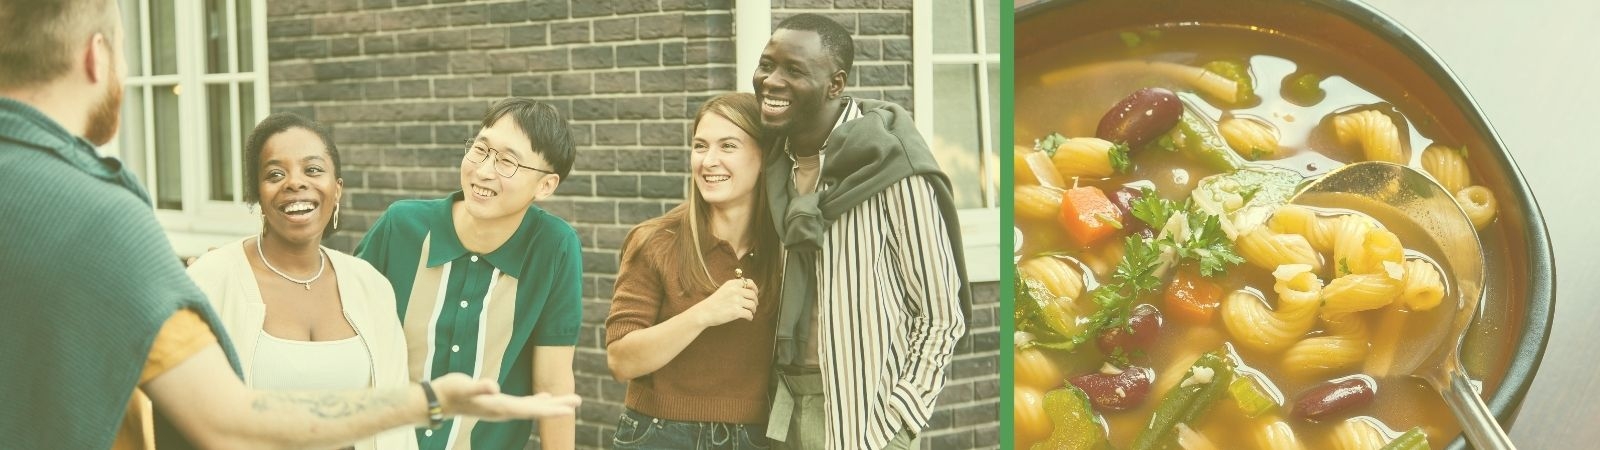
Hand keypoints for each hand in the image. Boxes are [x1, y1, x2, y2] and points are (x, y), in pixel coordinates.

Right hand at [430, 373, 580, 420]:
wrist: (435, 402)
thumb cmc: (449, 392)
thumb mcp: (463, 387)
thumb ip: (477, 388)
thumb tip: (492, 387)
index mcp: (500, 407)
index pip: (530, 409)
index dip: (550, 409)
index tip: (568, 409)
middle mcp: (503, 410)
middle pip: (535, 409)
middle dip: (557, 406)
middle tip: (578, 401)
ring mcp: (501, 408)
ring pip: (531, 407)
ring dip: (550, 404)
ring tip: (569, 402)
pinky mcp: (497, 403)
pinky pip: (522, 403)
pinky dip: (536, 399)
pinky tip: (544, 395)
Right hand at [688, 279, 758, 327]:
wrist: (704, 312)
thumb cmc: (714, 303)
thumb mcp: (724, 290)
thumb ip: (735, 288)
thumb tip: (751, 292)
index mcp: (732, 284)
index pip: (749, 283)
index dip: (755, 289)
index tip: (755, 294)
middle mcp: (735, 290)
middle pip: (753, 295)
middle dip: (755, 301)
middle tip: (754, 306)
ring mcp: (736, 301)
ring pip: (752, 305)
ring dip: (753, 310)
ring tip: (751, 313)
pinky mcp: (736, 312)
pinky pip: (749, 314)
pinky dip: (750, 317)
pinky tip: (748, 318)